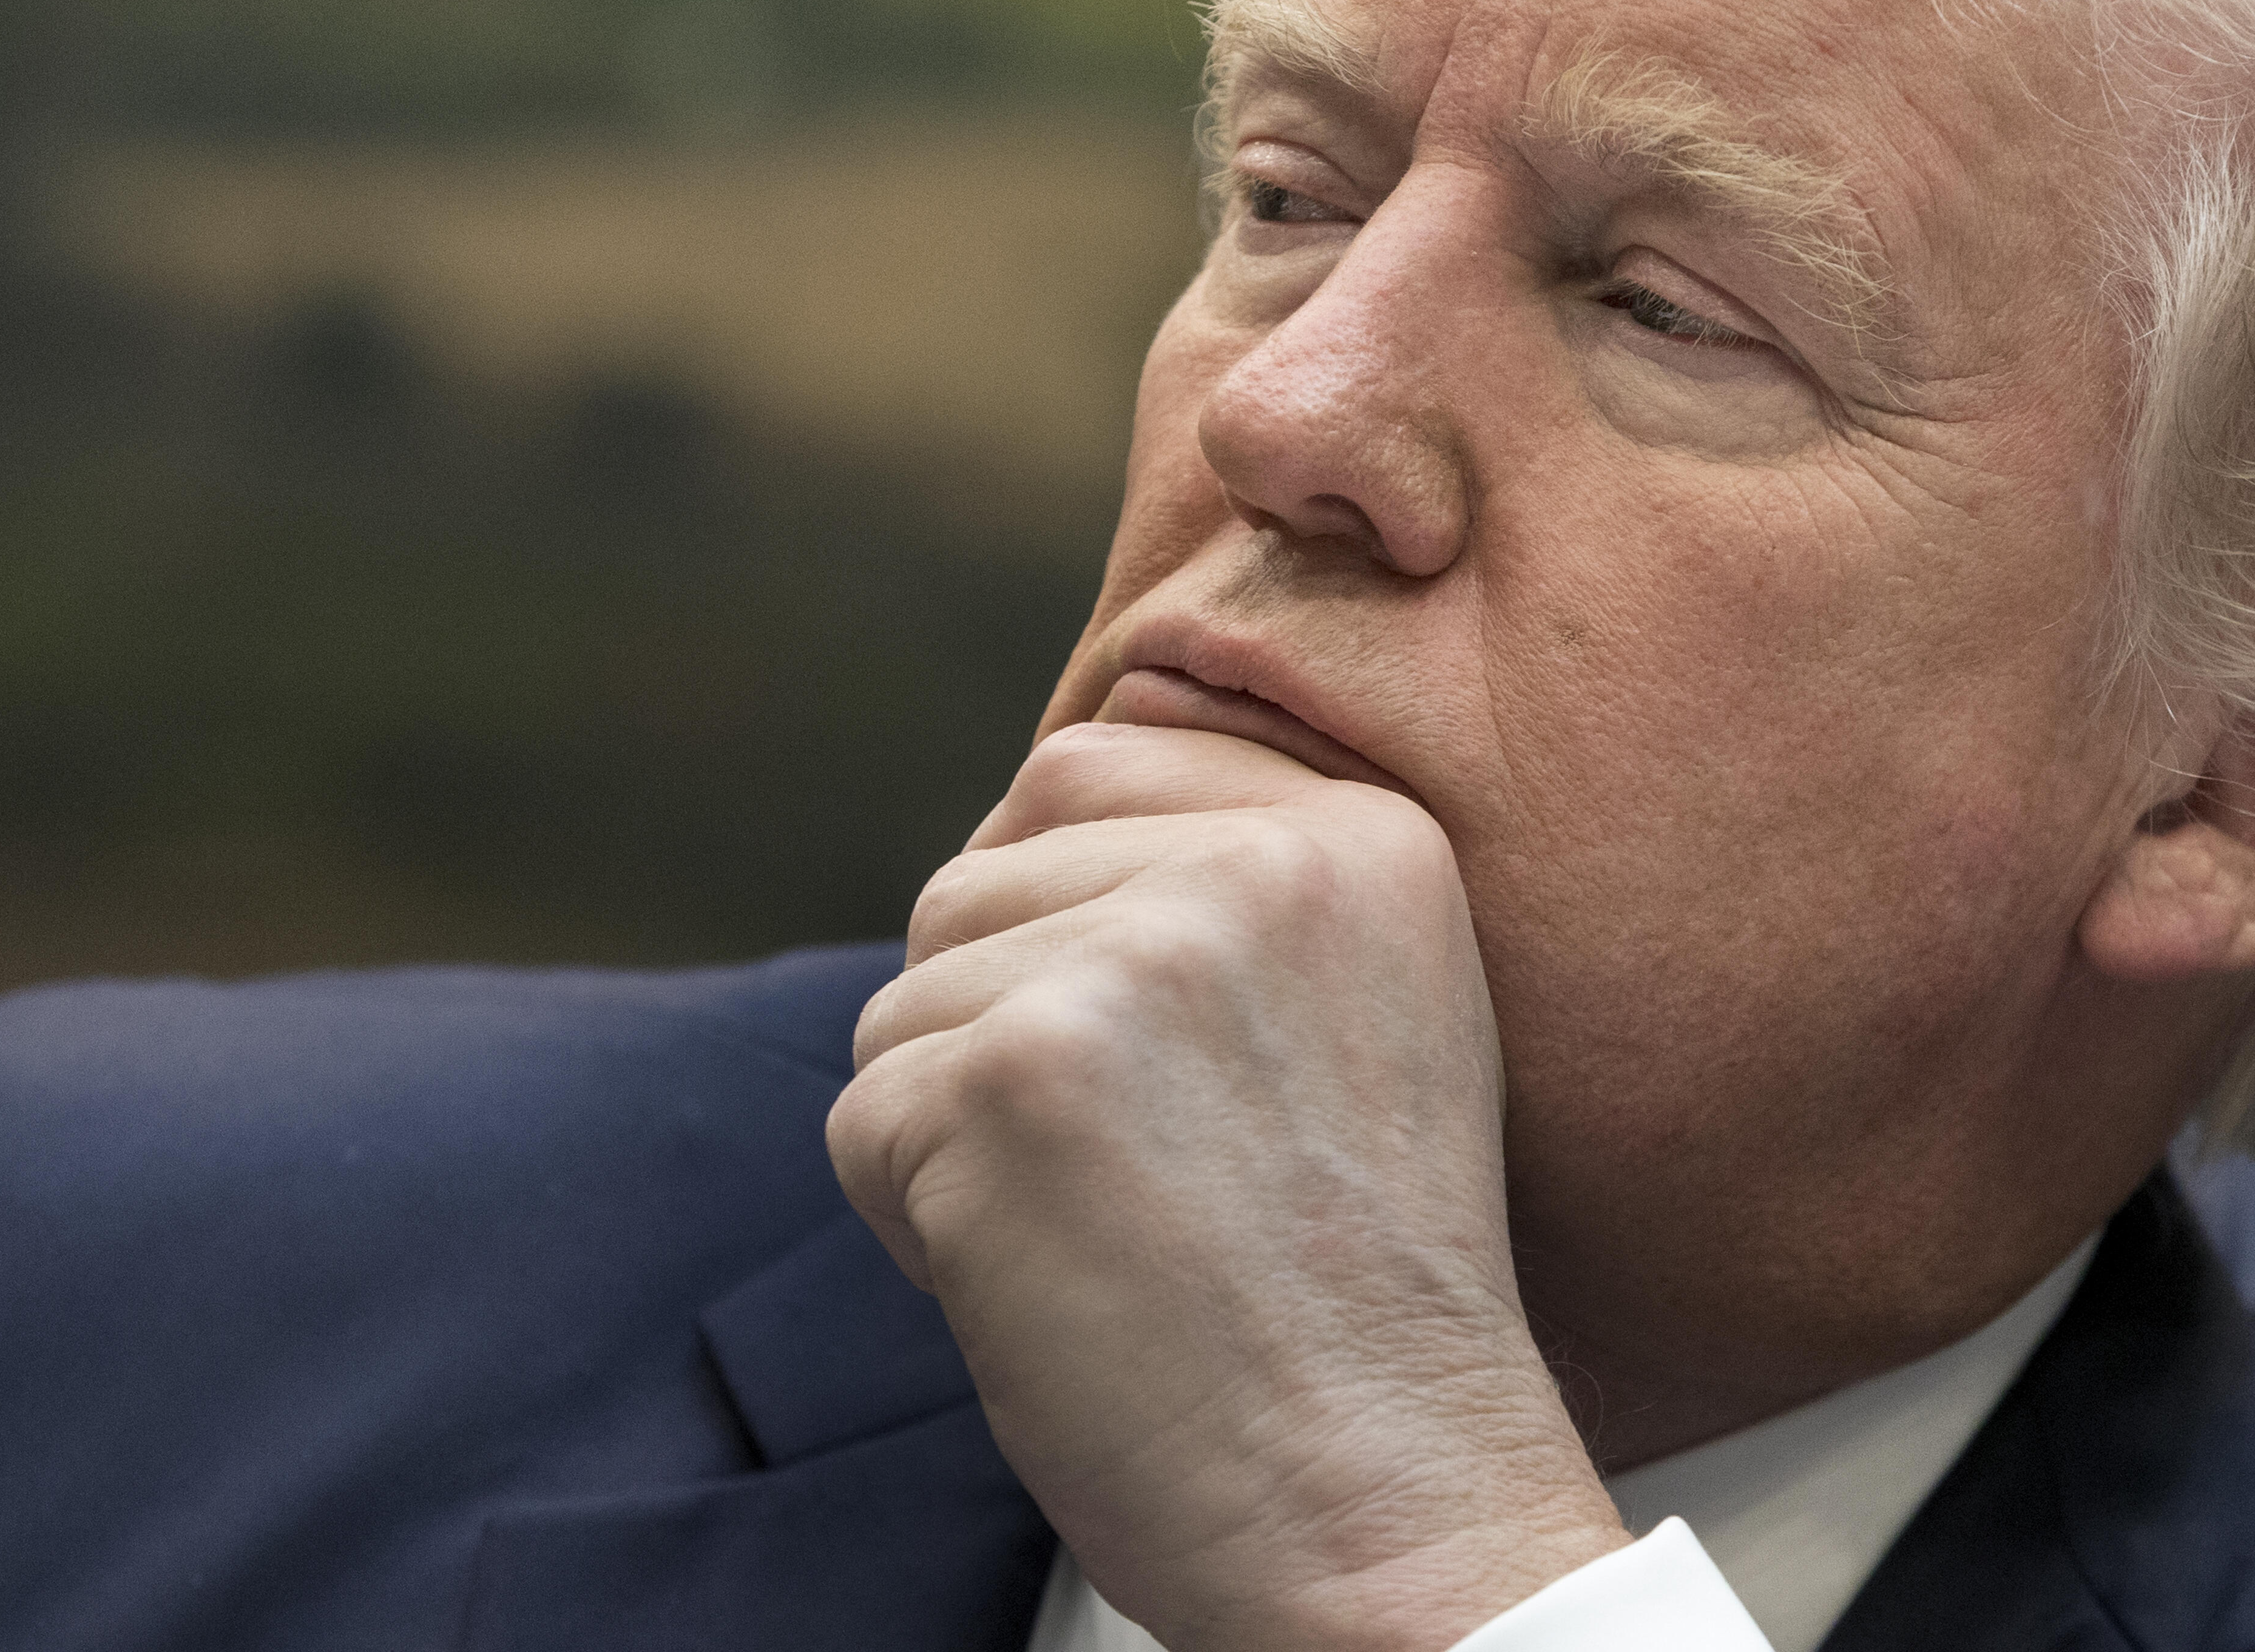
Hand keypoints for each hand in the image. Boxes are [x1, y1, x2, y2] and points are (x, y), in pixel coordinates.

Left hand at [826, 722, 1626, 1651]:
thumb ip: (1231, 888)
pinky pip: (867, 1115)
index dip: (1048, 899)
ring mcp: (1127, 964)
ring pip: (909, 998)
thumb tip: (1016, 835)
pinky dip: (921, 1222)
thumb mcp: (1374, 1011)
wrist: (1388, 1492)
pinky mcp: (1009, 1078)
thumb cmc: (1362, 1295)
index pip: (1091, 762)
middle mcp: (1253, 866)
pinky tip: (1052, 1285)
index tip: (1107, 1039)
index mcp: (1358, 836)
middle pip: (983, 875)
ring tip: (1102, 1229)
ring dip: (957, 1123)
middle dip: (997, 1016)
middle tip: (1119, 1163)